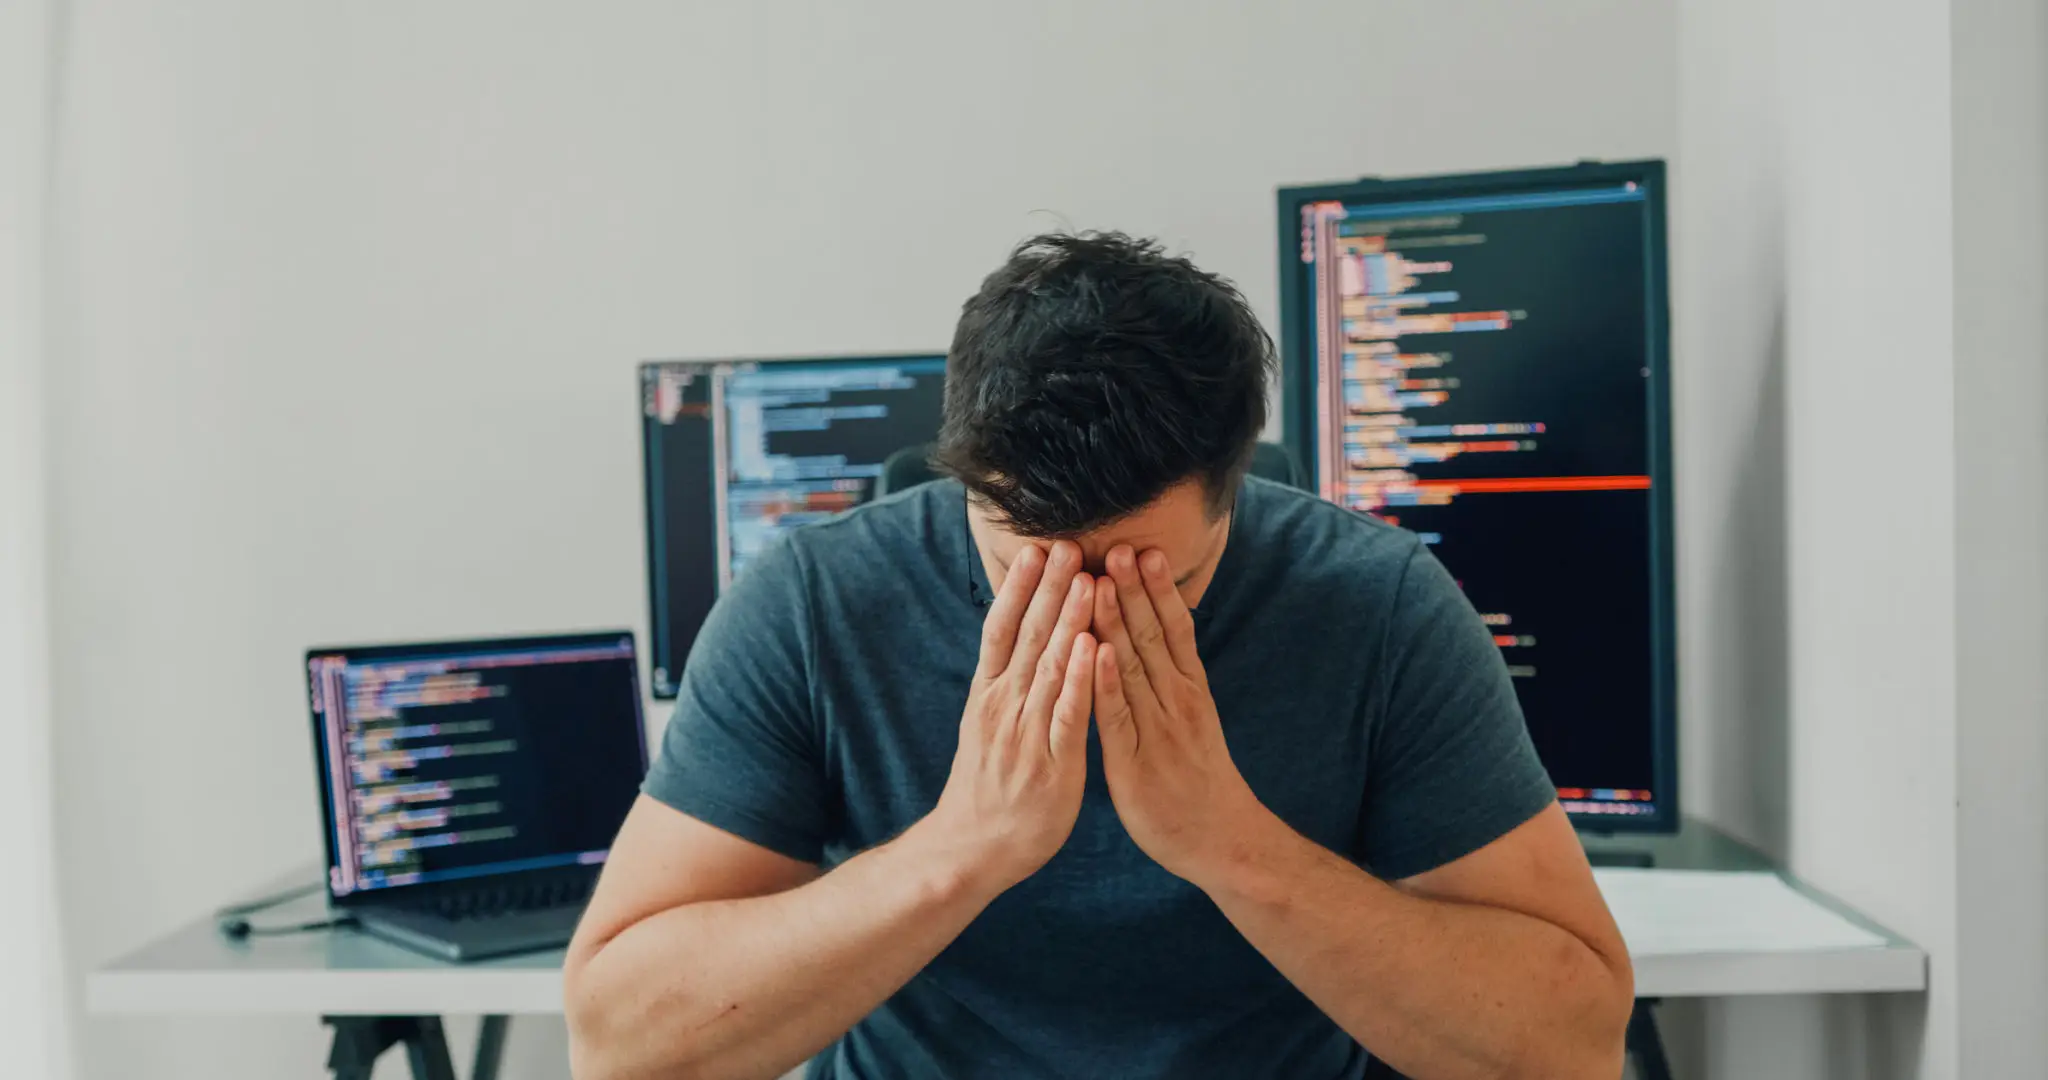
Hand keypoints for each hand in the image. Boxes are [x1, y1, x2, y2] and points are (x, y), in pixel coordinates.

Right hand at [920, 540, 1095, 893]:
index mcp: (990, 695)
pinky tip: (1091, 647)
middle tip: (1066, 542)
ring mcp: (1025, 733)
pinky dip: (1079, 678)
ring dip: (1068, 620)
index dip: (1020, 587)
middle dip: (1049, 588)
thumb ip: (1004, 686)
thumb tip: (1015, 645)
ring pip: (1048, 665)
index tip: (1036, 547)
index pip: (1002, 628)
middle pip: (1026, 635)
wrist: (971, 849)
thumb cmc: (988, 787)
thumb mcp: (988, 727)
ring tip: (1086, 578)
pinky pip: (1067, 714)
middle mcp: (1004, 705)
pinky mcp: (1050, 763)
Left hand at [1092, 545, 1272, 883]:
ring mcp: (1159, 730)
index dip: (1156, 588)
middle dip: (1135, 588)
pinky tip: (1095, 651)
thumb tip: (1152, 644)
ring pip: (1135, 666)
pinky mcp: (1136, 762)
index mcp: (1188, 690)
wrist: (1220, 840)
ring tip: (1103, 577)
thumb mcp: (1189, 721)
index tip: (1142, 547)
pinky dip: (1106, 682)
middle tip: (1119, 543)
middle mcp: (1177, 701)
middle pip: (1154, 635)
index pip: (1172, 628)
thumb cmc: (1197, 780)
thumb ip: (1171, 683)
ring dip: (1119, 620)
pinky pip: (1118, 716)